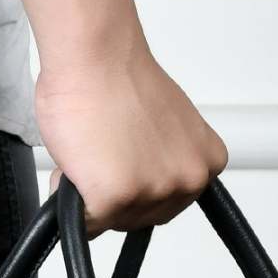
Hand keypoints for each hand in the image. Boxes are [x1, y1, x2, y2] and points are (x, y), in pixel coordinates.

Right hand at [35, 30, 227, 235]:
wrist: (96, 54)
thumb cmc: (119, 77)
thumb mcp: (166, 128)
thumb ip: (162, 161)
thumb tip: (141, 183)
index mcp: (207, 162)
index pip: (169, 202)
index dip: (137, 183)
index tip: (126, 157)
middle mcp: (189, 180)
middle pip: (142, 217)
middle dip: (116, 193)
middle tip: (102, 151)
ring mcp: (155, 192)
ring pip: (113, 221)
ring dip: (92, 195)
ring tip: (90, 150)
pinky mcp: (117, 198)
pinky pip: (86, 223)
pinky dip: (70, 198)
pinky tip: (75, 162)